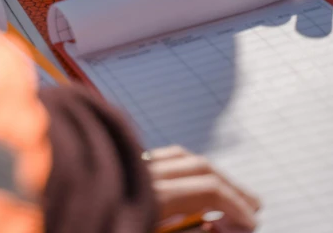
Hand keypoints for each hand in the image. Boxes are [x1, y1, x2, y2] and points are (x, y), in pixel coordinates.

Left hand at [144, 146, 259, 231]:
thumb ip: (191, 232)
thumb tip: (219, 225)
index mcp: (156, 196)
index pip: (209, 190)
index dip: (236, 206)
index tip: (251, 222)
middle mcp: (146, 172)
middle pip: (200, 167)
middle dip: (231, 187)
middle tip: (252, 205)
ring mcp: (135, 164)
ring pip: (182, 155)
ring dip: (211, 173)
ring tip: (229, 193)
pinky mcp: (128, 164)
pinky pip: (163, 156)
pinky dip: (186, 165)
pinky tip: (194, 178)